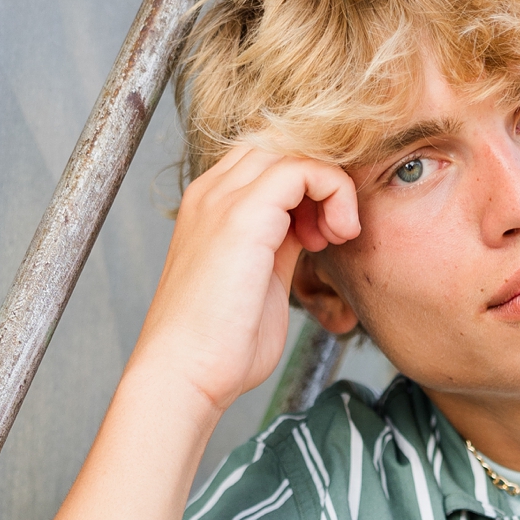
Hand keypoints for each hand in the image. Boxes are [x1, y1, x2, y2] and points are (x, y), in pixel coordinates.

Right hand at [131, 144, 359, 416]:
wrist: (184, 376)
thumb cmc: (219, 349)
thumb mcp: (260, 284)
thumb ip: (280, 246)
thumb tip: (308, 228)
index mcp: (210, 208)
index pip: (267, 159)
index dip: (305, 186)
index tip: (318, 238)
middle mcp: (211, 194)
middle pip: (282, 144)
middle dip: (319, 180)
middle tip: (329, 235)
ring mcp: (223, 199)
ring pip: (294, 147)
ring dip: (330, 185)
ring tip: (335, 235)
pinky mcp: (242, 215)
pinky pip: (303, 168)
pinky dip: (333, 191)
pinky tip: (335, 235)